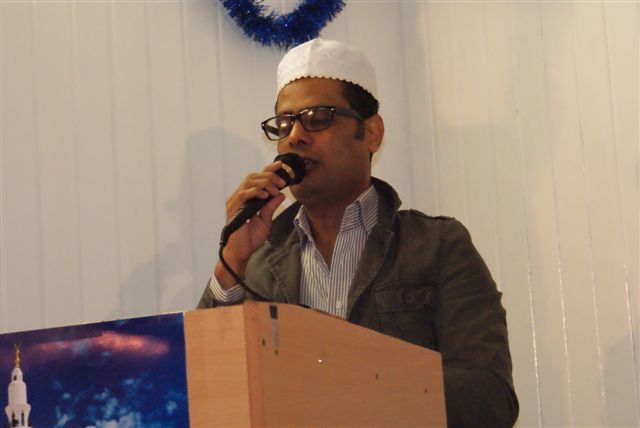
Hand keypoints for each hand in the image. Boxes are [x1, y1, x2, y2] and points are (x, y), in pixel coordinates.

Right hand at [215, 161, 287, 288]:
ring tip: (274, 190)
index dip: (267, 170)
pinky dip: (254, 192)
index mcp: (247, 198)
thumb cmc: (250, 239)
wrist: (241, 253)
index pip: (256, 179)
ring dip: (264, 183)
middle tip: (281, 182)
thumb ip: (271, 207)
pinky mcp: (233, 210)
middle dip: (269, 176)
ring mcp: (234, 202)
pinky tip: (264, 195)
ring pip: (248, 182)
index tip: (280, 166)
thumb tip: (280, 194)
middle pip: (252, 176)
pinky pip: (242, 195)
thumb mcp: (266, 221)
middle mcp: (239, 197)